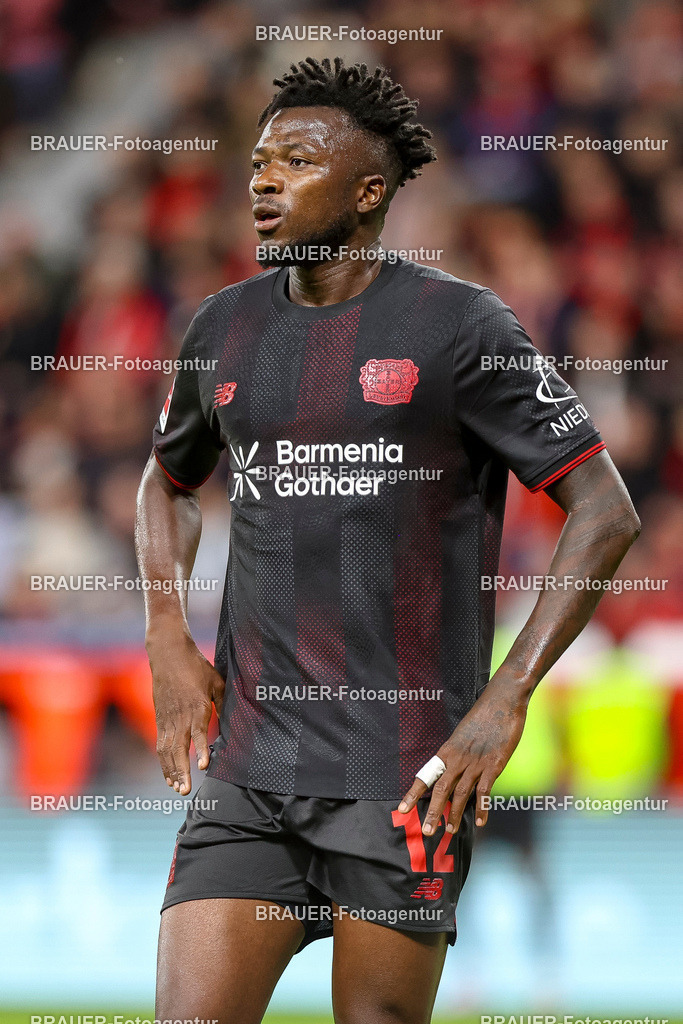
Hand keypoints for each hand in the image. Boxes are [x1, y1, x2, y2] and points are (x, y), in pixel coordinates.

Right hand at [147, 632, 224, 795]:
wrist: (168, 654)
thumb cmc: (196, 666)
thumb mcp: (216, 680)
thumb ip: (223, 701)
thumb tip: (234, 719)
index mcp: (197, 706)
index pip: (199, 733)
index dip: (202, 750)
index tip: (204, 766)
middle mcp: (180, 716)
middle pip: (178, 748)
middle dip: (181, 771)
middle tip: (186, 790)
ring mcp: (167, 719)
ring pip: (166, 750)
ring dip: (171, 771)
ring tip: (177, 788)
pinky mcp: (160, 719)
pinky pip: (161, 745)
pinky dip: (164, 762)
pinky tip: (168, 776)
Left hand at [397, 674, 528, 833]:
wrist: (501, 701)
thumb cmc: (482, 717)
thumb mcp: (463, 735)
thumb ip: (458, 754)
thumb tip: (453, 772)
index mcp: (448, 750)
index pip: (426, 775)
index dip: (413, 793)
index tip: (402, 809)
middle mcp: (458, 758)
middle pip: (441, 789)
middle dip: (433, 812)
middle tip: (427, 831)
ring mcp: (476, 763)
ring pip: (461, 794)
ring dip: (455, 814)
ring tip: (451, 830)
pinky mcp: (494, 765)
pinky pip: (485, 791)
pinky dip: (483, 808)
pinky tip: (481, 822)